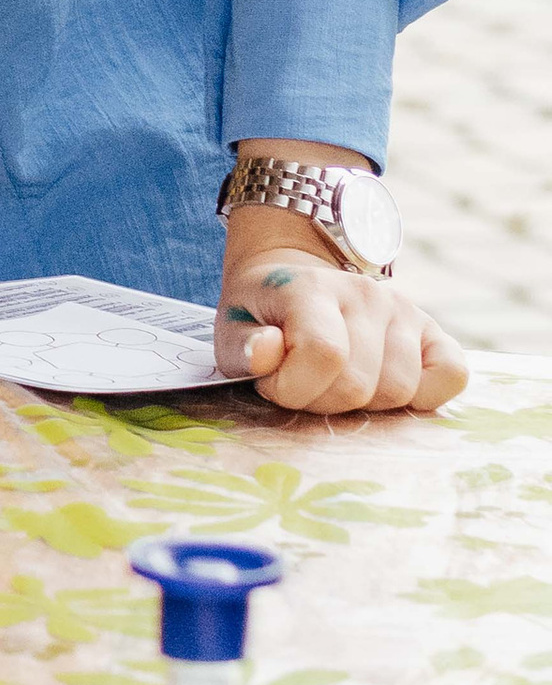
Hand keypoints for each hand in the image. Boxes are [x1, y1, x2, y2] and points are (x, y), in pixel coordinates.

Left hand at [217, 236, 466, 414]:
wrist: (295, 280)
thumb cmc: (263, 316)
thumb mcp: (234, 329)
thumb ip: (245, 347)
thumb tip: (267, 353)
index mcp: (312, 288)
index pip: (324, 354)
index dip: (296, 388)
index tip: (275, 384)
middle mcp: (365, 293)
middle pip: (361, 383)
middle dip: (326, 401)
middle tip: (306, 384)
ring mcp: (403, 309)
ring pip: (400, 390)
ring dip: (366, 403)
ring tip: (338, 381)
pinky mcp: (432, 330)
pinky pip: (452, 375)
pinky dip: (425, 394)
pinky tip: (385, 383)